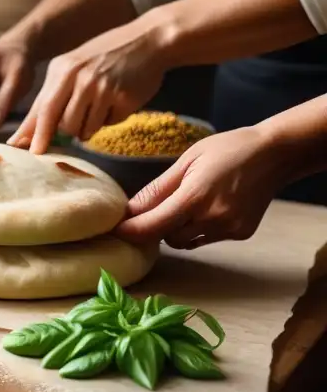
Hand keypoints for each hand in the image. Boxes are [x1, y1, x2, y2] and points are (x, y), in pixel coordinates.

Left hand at [8, 20, 166, 153]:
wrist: (149, 39)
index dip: (34, 133)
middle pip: (62, 124)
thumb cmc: (106, 56)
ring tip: (100, 104)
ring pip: (84, 129)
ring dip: (89, 127)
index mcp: (61, 69)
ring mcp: (101, 88)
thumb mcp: (74, 67)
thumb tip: (27, 133)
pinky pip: (108, 124)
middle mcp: (79, 78)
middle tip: (74, 128)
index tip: (24, 149)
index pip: (42, 109)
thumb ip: (52, 96)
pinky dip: (110, 119)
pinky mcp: (123, 98)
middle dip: (65, 133)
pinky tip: (117, 100)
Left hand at [115, 127, 283, 248]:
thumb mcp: (186, 161)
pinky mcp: (240, 234)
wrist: (275, 154)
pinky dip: (197, 229)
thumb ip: (157, 189)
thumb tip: (129, 210)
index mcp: (195, 197)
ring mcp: (229, 229)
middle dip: (155, 227)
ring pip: (185, 241)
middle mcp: (213, 218)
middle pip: (166, 237)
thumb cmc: (227, 149)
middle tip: (153, 209)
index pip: (152, 226)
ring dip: (176, 229)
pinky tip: (208, 208)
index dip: (130, 231)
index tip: (115, 229)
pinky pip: (205, 239)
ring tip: (186, 204)